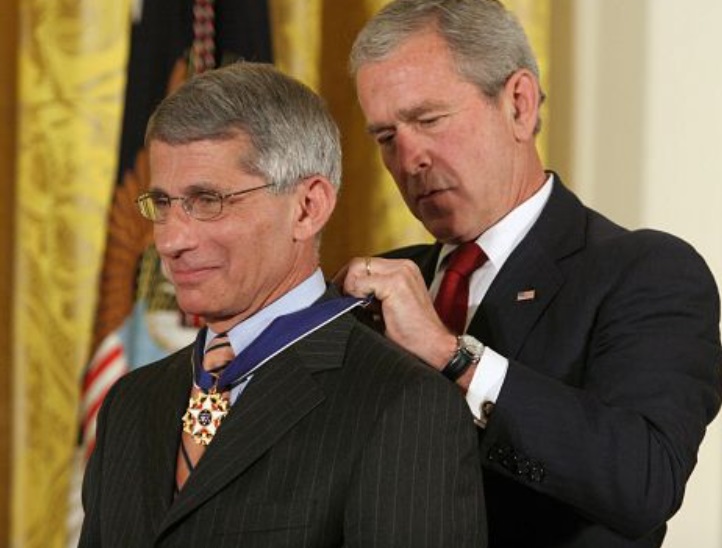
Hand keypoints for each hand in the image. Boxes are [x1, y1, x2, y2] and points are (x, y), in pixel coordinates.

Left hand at [334, 257, 457, 369]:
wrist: (433, 347)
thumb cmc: (411, 333)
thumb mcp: (389, 306)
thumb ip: (372, 292)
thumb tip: (345, 291)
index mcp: (403, 269)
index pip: (366, 264)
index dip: (350, 279)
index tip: (343, 295)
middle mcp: (404, 266)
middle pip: (359, 262)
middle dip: (346, 282)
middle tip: (344, 301)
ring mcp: (401, 272)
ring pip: (357, 268)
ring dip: (351, 289)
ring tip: (361, 308)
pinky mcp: (395, 283)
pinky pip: (360, 283)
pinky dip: (356, 296)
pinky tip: (368, 311)